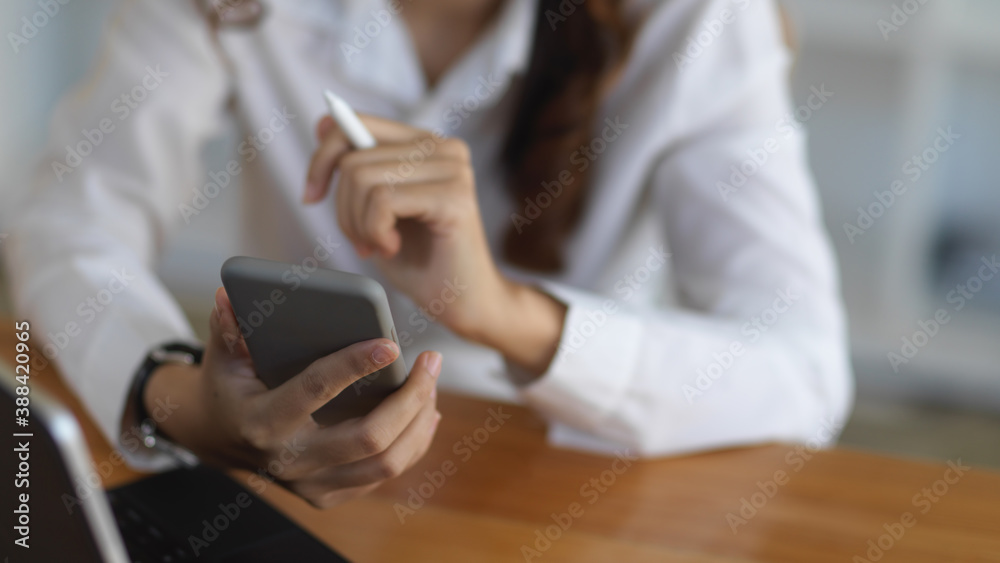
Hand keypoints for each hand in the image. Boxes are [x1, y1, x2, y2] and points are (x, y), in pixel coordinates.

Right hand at [145, 288, 441, 507]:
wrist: (217, 440)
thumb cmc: (228, 388)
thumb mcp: (222, 357)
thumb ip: (230, 328)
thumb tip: (231, 294)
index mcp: (262, 422)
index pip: (315, 391)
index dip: (354, 365)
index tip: (391, 344)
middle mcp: (289, 461)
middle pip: (369, 437)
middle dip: (411, 397)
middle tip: (432, 360)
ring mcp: (311, 484)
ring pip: (387, 463)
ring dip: (419, 421)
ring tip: (431, 382)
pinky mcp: (327, 495)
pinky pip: (384, 474)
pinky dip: (413, 443)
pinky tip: (425, 413)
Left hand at [304, 115, 566, 375]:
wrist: (465, 302)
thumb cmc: (422, 261)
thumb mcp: (374, 209)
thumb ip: (356, 167)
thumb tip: (322, 123)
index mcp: (423, 144)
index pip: (355, 124)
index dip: (322, 159)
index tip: (312, 196)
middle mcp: (443, 147)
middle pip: (353, 160)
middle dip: (343, 209)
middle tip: (364, 241)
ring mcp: (452, 168)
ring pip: (363, 179)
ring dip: (359, 224)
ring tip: (381, 245)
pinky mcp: (454, 196)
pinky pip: (383, 201)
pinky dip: (375, 231)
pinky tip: (393, 247)